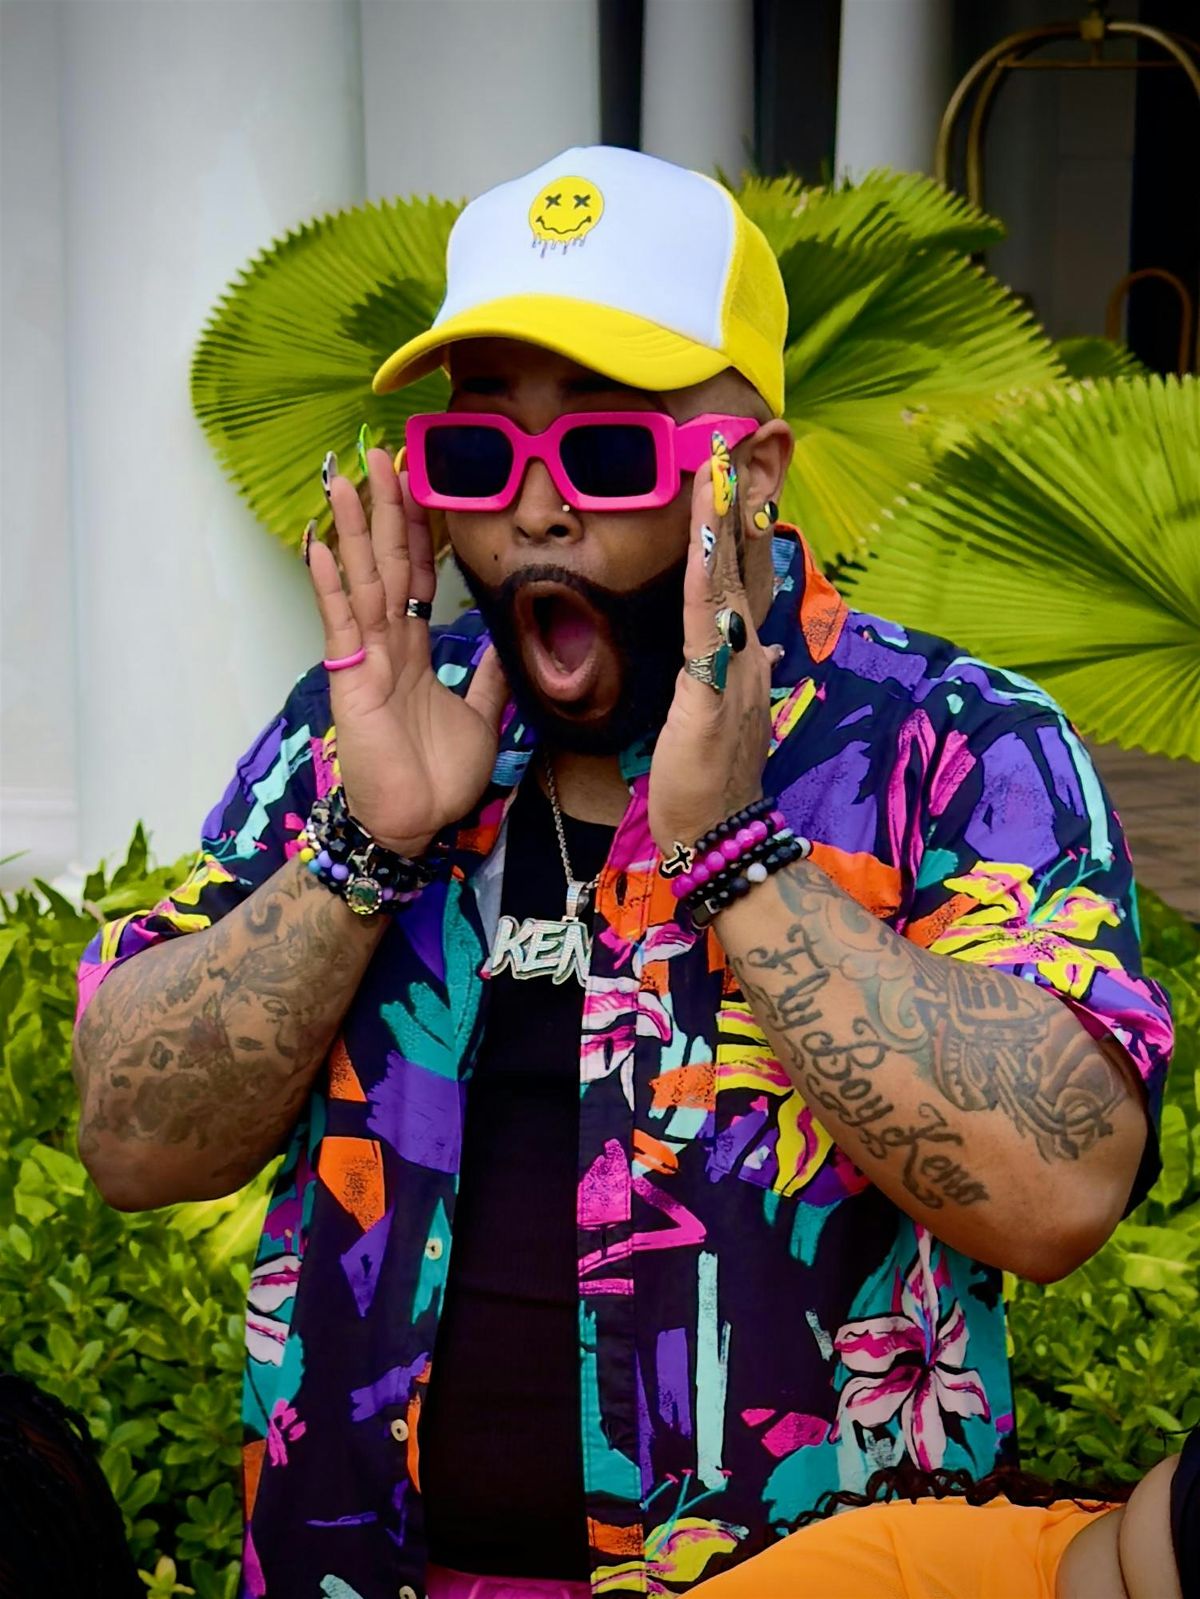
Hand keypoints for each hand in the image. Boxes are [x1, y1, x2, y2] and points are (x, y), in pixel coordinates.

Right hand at [306, 449, 508, 854]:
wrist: (413, 826)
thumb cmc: (438, 778)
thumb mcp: (481, 717)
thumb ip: (491, 677)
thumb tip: (510, 640)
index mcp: (414, 651)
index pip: (417, 576)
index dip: (418, 529)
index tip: (419, 482)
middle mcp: (386, 646)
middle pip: (387, 563)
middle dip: (385, 508)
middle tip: (378, 453)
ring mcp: (364, 659)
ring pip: (361, 580)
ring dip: (353, 529)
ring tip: (343, 479)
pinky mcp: (350, 679)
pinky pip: (340, 623)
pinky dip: (329, 584)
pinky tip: (318, 544)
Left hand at [647, 438, 775, 854]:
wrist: (718, 833)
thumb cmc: (710, 779)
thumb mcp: (723, 714)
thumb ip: (739, 673)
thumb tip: (760, 646)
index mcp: (745, 656)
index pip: (745, 577)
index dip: (741, 524)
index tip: (735, 472)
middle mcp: (748, 653)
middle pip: (745, 564)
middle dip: (740, 503)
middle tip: (735, 441)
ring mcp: (733, 669)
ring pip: (728, 580)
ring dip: (723, 522)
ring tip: (718, 466)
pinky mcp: (709, 690)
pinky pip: (706, 621)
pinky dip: (706, 573)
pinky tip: (704, 538)